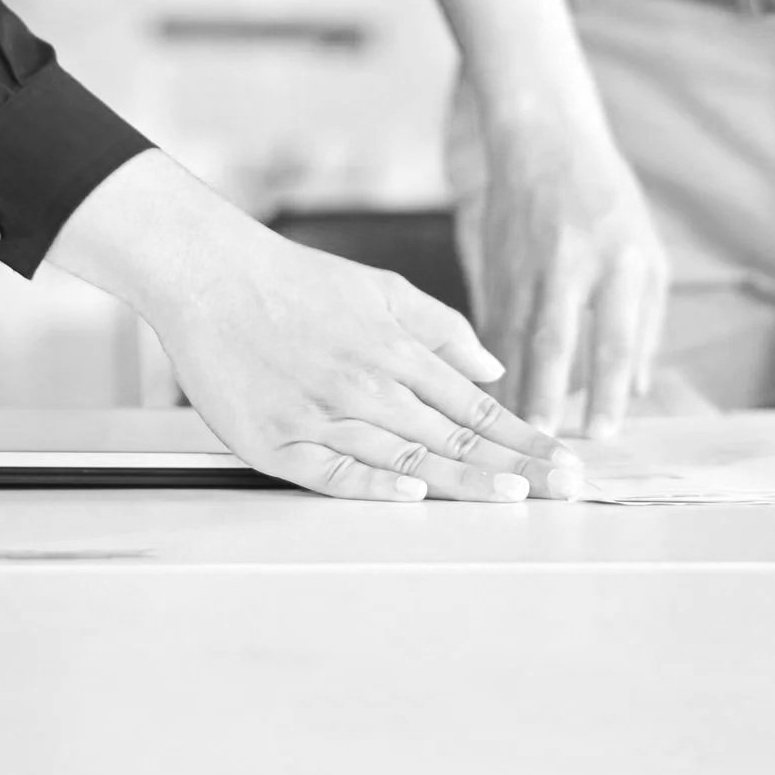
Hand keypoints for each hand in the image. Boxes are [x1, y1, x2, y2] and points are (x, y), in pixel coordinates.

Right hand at [58, 152, 581, 501]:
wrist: (211, 276)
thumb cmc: (295, 283)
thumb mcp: (382, 289)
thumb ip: (442, 329)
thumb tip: (493, 368)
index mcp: (396, 351)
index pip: (475, 407)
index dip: (523, 436)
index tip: (563, 460)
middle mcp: (368, 385)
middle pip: (453, 437)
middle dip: (514, 465)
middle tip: (563, 490)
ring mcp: (324, 414)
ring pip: (405, 456)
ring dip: (462, 480)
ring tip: (513, 498)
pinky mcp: (278, 440)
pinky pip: (334, 470)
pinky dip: (374, 482)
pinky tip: (412, 494)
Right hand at [476, 123, 668, 438]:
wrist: (544, 139)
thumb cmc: (608, 200)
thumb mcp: (648, 250)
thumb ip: (648, 321)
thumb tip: (639, 389)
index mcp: (619, 259)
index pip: (615, 335)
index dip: (609, 388)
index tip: (603, 432)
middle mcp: (571, 263)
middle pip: (555, 339)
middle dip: (547, 394)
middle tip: (541, 442)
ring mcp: (526, 263)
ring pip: (514, 337)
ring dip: (511, 388)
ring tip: (510, 435)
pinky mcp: (494, 265)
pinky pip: (491, 324)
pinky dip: (490, 364)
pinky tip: (489, 398)